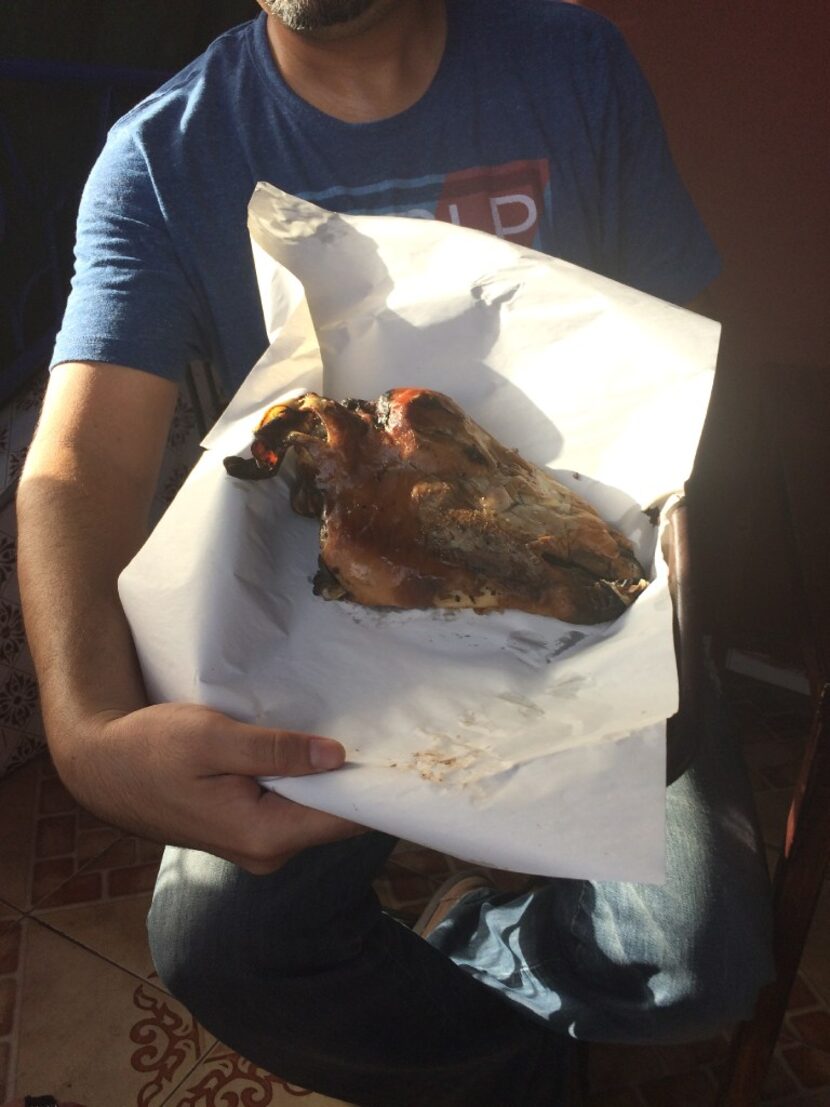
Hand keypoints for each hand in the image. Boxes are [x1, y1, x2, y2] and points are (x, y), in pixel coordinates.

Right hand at [55, 702, 361, 873]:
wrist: (102, 768)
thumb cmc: (151, 749)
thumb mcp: (214, 739)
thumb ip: (276, 751)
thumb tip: (337, 756)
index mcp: (264, 836)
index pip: (343, 820)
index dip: (374, 789)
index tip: (405, 757)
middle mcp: (267, 851)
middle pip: (333, 817)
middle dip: (355, 779)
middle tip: (383, 730)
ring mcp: (257, 844)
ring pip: (312, 810)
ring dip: (327, 777)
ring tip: (350, 731)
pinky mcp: (246, 829)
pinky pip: (292, 806)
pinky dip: (304, 780)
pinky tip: (309, 749)